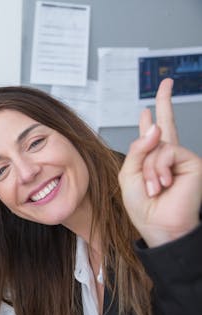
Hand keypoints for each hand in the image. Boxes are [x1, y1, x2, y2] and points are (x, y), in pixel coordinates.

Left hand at [119, 78, 201, 246]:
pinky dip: (159, 168)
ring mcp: (180, 157)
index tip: (148, 106)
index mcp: (150, 160)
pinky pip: (167, 151)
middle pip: (166, 123)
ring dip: (149, 169)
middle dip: (165, 101)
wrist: (159, 226)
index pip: (151, 136)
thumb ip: (138, 148)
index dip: (150, 120)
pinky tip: (164, 183)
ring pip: (157, 145)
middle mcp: (167, 156)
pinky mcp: (192, 161)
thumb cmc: (143, 206)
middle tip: (165, 82)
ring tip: (154, 187)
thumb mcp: (129, 175)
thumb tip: (155, 125)